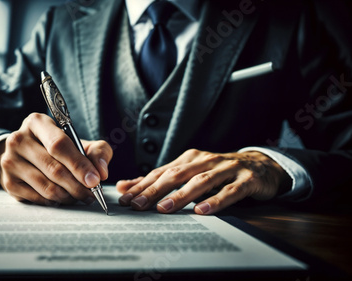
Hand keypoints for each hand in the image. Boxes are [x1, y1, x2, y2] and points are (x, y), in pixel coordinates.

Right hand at [0, 113, 112, 205]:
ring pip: (46, 187)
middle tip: (92, 194)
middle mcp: (19, 139)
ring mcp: (10, 161)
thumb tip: (101, 172)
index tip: (95, 180)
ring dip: (69, 196)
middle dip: (78, 185)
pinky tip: (64, 198)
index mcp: (37, 123)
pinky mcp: (8, 182)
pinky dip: (56, 202)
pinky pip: (38, 198)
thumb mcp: (79, 142)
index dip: (79, 165)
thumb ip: (97, 151)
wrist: (24, 155)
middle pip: (54, 168)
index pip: (59, 145)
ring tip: (81, 196)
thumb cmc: (57, 148)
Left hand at [117, 149, 290, 214]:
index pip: (162, 172)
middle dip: (154, 190)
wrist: (262, 165)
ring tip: (164, 208)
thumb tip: (125, 185)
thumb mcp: (190, 172)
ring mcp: (228, 169)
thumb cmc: (220, 171)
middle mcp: (206, 160)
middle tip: (137, 205)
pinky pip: (230, 191)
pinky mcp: (247, 179)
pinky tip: (202, 210)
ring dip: (181, 195)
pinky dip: (216, 200)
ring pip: (201, 181)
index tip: (125, 199)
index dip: (142, 185)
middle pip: (177, 175)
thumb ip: (159, 179)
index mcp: (190, 158)